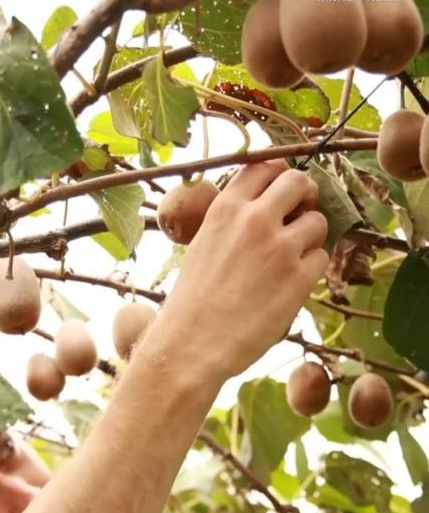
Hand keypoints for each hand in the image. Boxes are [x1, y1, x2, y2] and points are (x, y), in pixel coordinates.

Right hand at [168, 159, 328, 381]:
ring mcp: (280, 247)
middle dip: (304, 197)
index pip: (264, 166)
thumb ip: (232, 222)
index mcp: (225, 208)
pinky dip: (312, 269)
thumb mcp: (202, 245)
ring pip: (318, 221)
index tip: (283, 191)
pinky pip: (322, 258)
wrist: (191, 345)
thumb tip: (266, 209)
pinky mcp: (298, 278)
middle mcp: (255, 219)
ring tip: (291, 260)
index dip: (279, 176)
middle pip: (299, 181)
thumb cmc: (192, 303)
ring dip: (310, 238)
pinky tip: (292, 284)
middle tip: (301, 215)